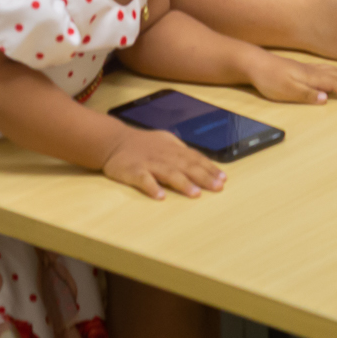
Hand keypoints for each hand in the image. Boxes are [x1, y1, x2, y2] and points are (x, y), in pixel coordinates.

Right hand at [102, 128, 225, 200]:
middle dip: (203, 176)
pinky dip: (152, 187)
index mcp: (173, 149)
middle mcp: (164, 155)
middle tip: (217, 187)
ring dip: (182, 183)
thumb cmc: (143, 144)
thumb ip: (181, 151)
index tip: (223, 178)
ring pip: (168, 172)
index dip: (210, 168)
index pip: (195, 158)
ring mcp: (148, 163)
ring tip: (195, 193)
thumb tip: (202, 161)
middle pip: (186, 165)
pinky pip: (143, 179)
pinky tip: (160, 196)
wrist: (113, 141)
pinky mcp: (132, 171)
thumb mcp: (165, 141)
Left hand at [248, 53, 336, 104]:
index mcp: (311, 78)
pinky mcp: (301, 68)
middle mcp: (312, 72)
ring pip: (333, 71)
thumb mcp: (286, 91)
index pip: (334, 85)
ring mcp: (307, 68)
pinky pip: (326, 69)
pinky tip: (335, 72)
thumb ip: (307, 95)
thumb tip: (326, 99)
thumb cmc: (269, 79)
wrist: (254, 64)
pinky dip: (336, 71)